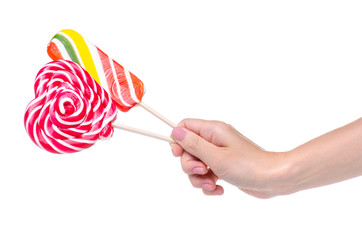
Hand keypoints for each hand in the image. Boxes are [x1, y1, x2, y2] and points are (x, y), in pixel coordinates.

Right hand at [170, 119, 289, 197]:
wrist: (274, 180)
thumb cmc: (248, 166)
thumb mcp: (216, 157)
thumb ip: (193, 145)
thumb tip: (174, 132)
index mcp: (213, 131)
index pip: (185, 126)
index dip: (178, 140)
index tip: (179, 154)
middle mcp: (215, 140)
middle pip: (188, 149)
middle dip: (190, 166)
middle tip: (203, 172)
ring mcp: (219, 154)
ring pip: (196, 165)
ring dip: (200, 179)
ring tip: (213, 185)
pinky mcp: (224, 167)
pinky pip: (207, 175)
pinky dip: (210, 184)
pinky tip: (219, 189)